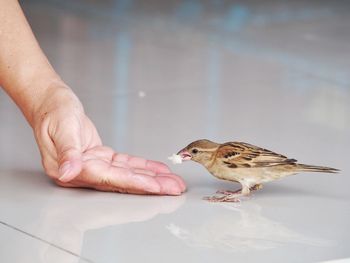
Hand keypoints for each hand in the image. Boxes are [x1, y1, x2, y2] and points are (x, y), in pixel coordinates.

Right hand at [31, 83, 185, 194]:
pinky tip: (158, 170)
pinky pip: (126, 164)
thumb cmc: (52, 112)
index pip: (110, 179)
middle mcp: (84, 172)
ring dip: (152, 178)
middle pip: (124, 182)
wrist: (50, 102)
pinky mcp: (101, 157)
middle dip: (152, 186)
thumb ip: (67, 152)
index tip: (156, 187)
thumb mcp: (61, 128)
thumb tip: (68, 173)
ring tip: (173, 181)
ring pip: (128, 175)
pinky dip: (143, 166)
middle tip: (175, 189)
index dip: (135, 183)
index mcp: (72, 169)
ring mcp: (94, 166)